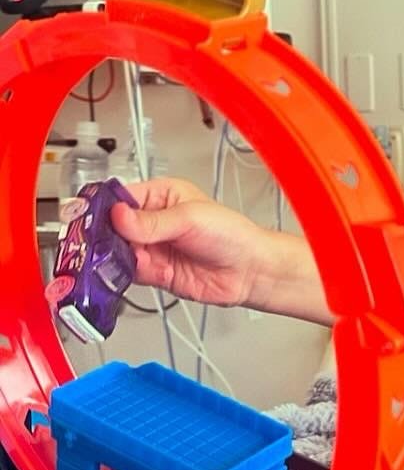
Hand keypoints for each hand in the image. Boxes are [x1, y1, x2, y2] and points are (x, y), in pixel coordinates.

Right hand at [106, 177, 280, 309]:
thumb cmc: (232, 235)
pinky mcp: (154, 271)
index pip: (121, 197)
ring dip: (112, 255)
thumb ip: (153, 221)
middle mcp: (153, 221)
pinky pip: (127, 271)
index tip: (87, 215)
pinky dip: (122, 273)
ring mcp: (152, 247)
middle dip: (103, 234)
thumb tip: (119, 216)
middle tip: (95, 241)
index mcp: (162, 196)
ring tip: (110, 257)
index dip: (103, 206)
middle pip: (113, 226)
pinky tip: (126, 270)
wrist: (250, 271)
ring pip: (116, 250)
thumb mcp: (191, 218)